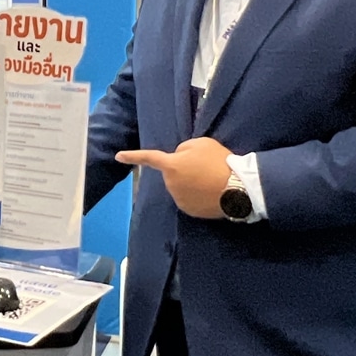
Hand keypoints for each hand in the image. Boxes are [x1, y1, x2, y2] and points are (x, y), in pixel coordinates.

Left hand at [115, 137, 232, 217]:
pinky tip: (210, 192)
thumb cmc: (218, 161)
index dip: (133, 156)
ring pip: (180, 187)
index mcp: (171, 165)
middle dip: (182, 170)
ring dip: (189, 183)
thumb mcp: (201, 144)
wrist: (237, 187)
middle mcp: (171, 184)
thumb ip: (184, 149)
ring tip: (210, 179)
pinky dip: (196, 196)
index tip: (118, 156)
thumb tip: (179, 157)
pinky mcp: (190, 211)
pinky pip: (188, 200)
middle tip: (203, 167)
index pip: (149, 158)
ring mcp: (179, 200)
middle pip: (172, 173)